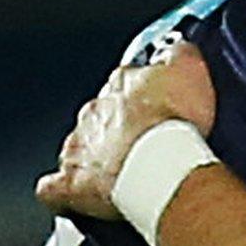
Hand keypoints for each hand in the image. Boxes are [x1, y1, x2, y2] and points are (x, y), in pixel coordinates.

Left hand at [35, 41, 217, 218]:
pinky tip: (72, 198)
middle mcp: (95, 113)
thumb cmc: (174, 123)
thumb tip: (177, 47)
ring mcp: (79, 148)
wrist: (159, 165)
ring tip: (117, 174)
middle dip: (116, 128)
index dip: (141, 97)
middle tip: (143, 145)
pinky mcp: (72, 183)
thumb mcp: (190, 71)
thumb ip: (180, 55)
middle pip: (100, 116)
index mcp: (121, 86)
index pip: (125, 82)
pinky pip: (55, 188)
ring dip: (93, 158)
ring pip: (77, 147)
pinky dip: (60, 192)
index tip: (154, 107)